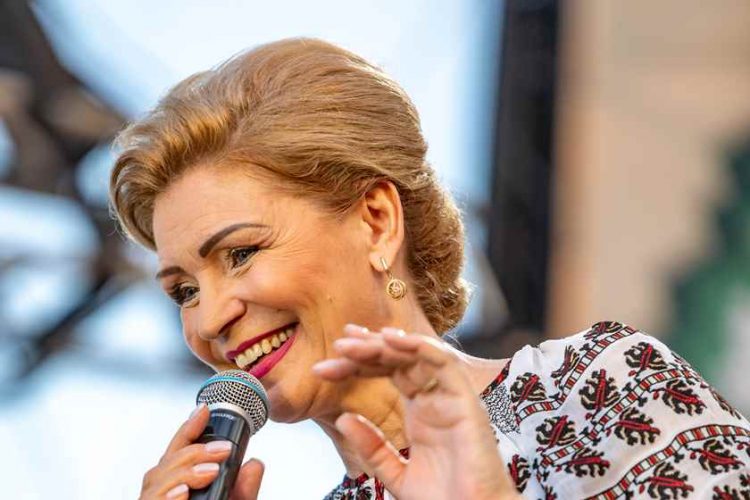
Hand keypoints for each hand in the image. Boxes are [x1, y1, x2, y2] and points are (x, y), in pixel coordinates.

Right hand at [139, 404, 263, 498]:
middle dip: (195, 451)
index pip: (178, 453)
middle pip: (166, 464)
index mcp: (177, 486)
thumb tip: (255, 463)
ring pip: (157, 482)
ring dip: (185, 472)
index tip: (204, 409)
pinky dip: (166, 497)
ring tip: (211, 471)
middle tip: (224, 450)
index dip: (189, 428)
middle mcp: (161, 493)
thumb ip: (244, 489)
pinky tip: (182, 492)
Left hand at [313, 325, 520, 499]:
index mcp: (420, 412)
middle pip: (399, 360)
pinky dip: (418, 347)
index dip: (359, 364)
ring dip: (385, 344)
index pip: (388, 373)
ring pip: (418, 355)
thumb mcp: (395, 473)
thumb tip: (343, 420)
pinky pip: (443, 363)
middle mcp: (435, 399)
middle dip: (366, 350)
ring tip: (352, 342)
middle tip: (336, 347)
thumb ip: (373, 447)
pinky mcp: (466, 401)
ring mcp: (450, 397)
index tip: (326, 366)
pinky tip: (391, 341)